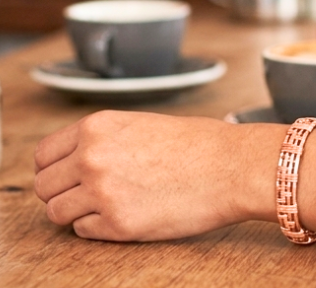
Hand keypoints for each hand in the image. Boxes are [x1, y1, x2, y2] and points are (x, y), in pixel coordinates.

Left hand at [34, 110, 277, 240]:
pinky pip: (83, 231)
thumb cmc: (198, 144)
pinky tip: (128, 212)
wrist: (232, 166)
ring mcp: (102, 192)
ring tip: (110, 203)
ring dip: (78, 211)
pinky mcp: (117, 224)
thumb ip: (103, 139)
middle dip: (62, 192)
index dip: (55, 168)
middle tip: (89, 193)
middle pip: (44, 186)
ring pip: (57, 213)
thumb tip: (74, 160)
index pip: (43, 155)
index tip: (68, 175)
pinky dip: (99, 226)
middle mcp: (92, 157)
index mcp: (98, 126)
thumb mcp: (142, 124)